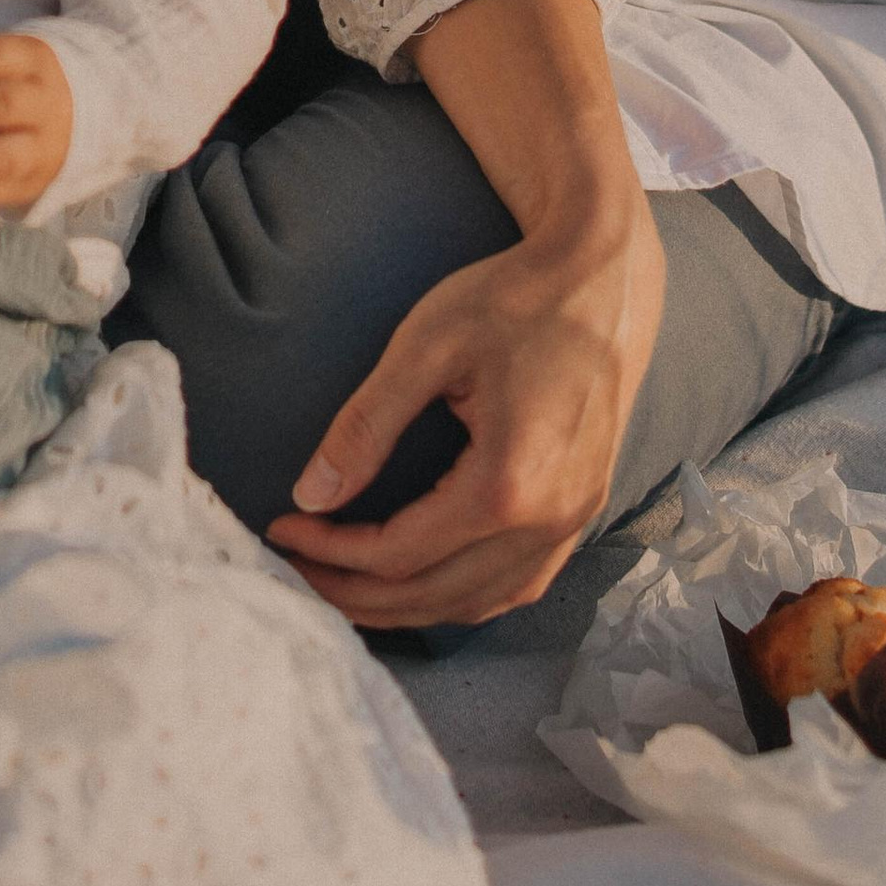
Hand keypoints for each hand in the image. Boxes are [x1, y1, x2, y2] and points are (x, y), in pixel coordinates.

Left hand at [265, 199, 665, 630]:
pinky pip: (517, 585)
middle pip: (433, 596)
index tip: (283, 528)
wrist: (602, 279)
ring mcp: (574, 521)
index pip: (399, 553)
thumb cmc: (512, 300)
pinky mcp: (583, 510)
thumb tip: (310, 496)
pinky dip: (459, 597)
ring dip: (404, 606)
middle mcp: (549, 520)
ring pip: (477, 603)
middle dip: (355, 592)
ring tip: (343, 581)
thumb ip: (366, 425)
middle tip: (296, 570)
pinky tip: (419, 581)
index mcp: (508, 483)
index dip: (332, 552)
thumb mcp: (426, 347)